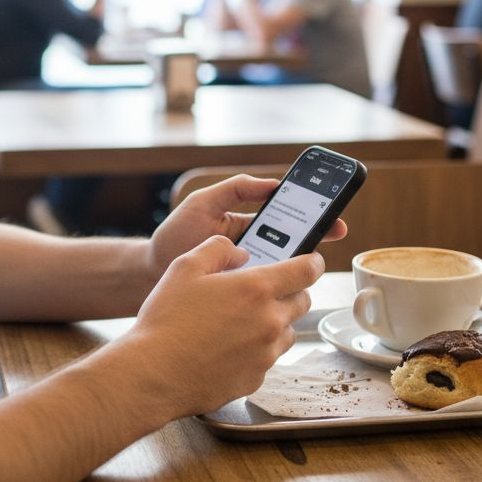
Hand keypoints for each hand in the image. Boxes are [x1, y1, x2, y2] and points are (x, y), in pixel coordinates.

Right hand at [112, 236, 326, 417]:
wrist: (153, 374)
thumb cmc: (166, 320)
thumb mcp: (185, 267)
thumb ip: (218, 249)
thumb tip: (240, 253)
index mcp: (257, 289)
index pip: (307, 270)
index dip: (312, 262)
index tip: (311, 260)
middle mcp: (270, 321)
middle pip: (303, 301)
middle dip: (291, 291)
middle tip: (265, 290)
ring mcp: (266, 354)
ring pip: (287, 331)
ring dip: (275, 322)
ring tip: (242, 320)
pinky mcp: (256, 378)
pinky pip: (268, 357)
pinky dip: (258, 349)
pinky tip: (228, 346)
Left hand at [146, 174, 346, 279]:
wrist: (148, 274)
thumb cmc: (175, 236)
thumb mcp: (203, 202)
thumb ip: (236, 189)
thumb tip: (273, 183)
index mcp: (250, 226)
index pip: (289, 221)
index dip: (314, 220)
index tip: (334, 218)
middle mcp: (256, 253)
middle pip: (294, 249)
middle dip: (315, 242)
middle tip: (332, 235)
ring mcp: (249, 277)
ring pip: (283, 273)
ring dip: (297, 268)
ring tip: (306, 258)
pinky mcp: (240, 298)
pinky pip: (265, 296)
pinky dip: (277, 293)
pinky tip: (283, 288)